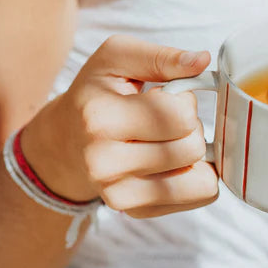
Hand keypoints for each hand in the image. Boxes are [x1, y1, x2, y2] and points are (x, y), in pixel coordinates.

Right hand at [22, 35, 218, 217]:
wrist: (64, 143)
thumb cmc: (97, 94)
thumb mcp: (117, 58)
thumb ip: (161, 56)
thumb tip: (202, 60)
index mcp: (100, 119)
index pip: (180, 115)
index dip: (183, 101)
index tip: (163, 97)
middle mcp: (105, 163)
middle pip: (192, 146)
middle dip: (190, 127)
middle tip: (165, 121)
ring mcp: (120, 194)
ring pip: (202, 178)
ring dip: (195, 154)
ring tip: (168, 140)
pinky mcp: (136, 211)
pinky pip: (200, 196)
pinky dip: (196, 176)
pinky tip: (172, 163)